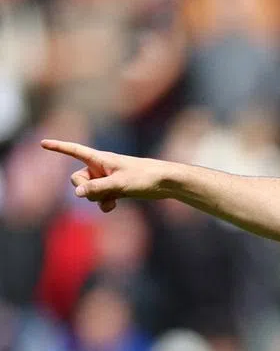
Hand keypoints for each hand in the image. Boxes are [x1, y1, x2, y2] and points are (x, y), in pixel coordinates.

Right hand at [40, 139, 168, 212]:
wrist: (166, 182)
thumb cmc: (145, 177)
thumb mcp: (120, 184)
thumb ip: (97, 188)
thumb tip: (76, 194)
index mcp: (100, 159)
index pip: (74, 151)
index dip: (59, 147)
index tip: (43, 143)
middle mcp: (100, 167)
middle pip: (77, 179)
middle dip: (84, 189)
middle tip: (99, 192)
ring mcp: (107, 179)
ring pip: (88, 191)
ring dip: (95, 198)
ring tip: (111, 199)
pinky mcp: (115, 189)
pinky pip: (99, 198)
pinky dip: (103, 203)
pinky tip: (111, 206)